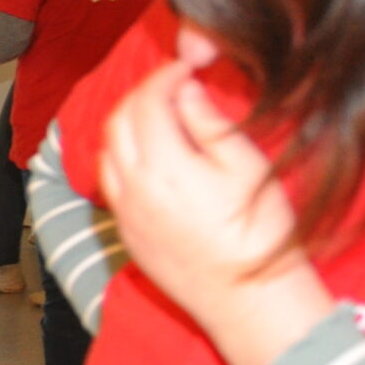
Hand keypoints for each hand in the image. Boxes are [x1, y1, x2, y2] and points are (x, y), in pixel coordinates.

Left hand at [99, 29, 331, 364]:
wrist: (245, 297)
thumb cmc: (257, 232)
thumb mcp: (245, 167)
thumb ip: (209, 124)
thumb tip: (185, 92)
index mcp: (164, 168)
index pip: (146, 103)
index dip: (163, 76)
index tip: (185, 67)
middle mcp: (132, 190)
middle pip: (116, 123)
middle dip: (140, 96)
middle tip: (171, 85)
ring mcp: (124, 214)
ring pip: (107, 153)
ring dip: (127, 126)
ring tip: (161, 117)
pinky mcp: (126, 233)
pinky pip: (110, 183)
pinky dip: (122, 157)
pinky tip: (150, 156)